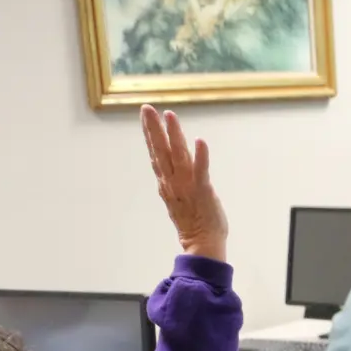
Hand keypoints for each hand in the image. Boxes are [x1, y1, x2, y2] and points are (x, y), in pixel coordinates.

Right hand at [141, 105, 226, 261]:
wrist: (203, 243)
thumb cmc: (193, 221)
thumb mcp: (177, 196)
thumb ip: (172, 179)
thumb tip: (167, 166)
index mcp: (167, 182)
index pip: (156, 153)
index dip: (150, 133)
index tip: (145, 115)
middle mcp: (173, 182)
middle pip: (161, 151)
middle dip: (153, 128)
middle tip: (147, 108)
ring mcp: (187, 186)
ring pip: (178, 156)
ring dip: (174, 135)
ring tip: (170, 115)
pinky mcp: (204, 191)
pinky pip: (201, 170)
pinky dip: (201, 156)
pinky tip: (199, 140)